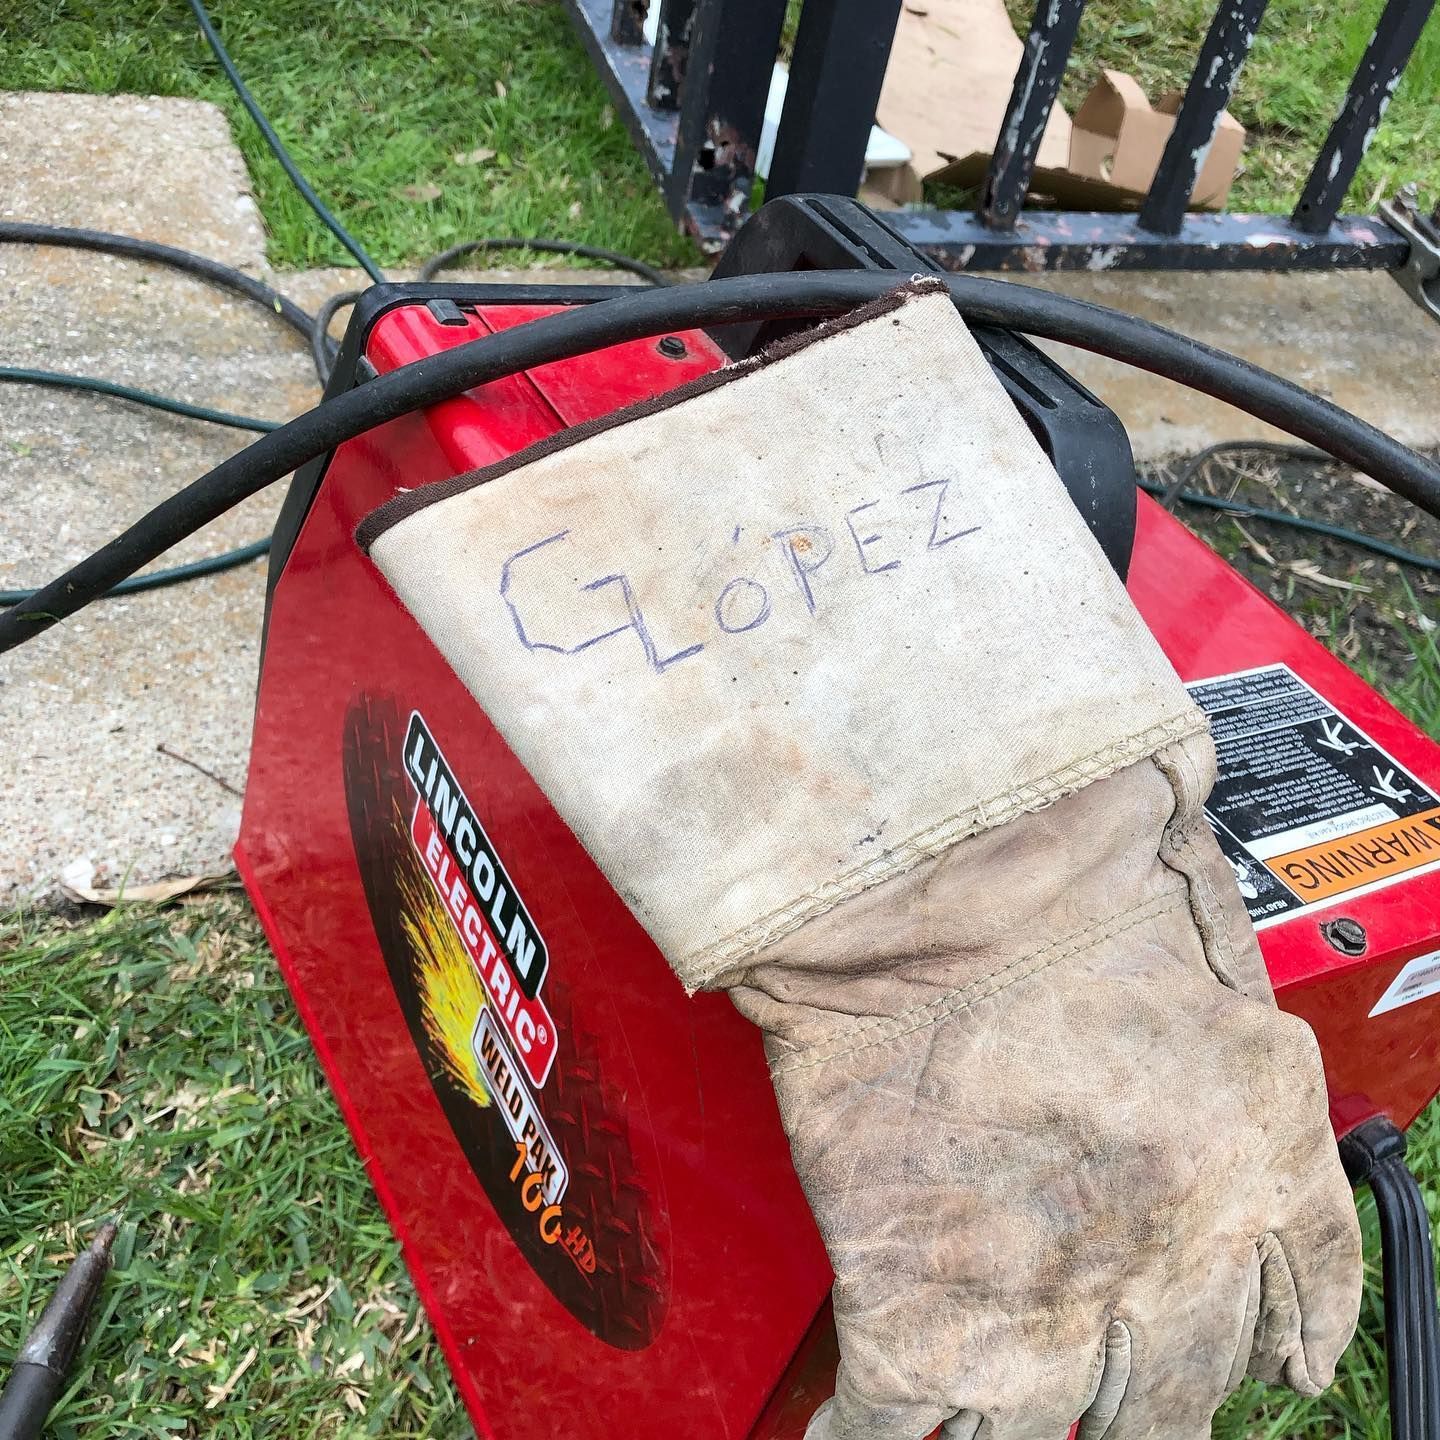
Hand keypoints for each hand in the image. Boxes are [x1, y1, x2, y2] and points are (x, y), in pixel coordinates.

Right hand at [728, 738, 1360, 1439]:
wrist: (944, 885)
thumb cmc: (1069, 867)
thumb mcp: (1201, 919)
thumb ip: (1216, 1004)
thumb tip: (1197, 1019)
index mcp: (1258, 1159)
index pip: (1310, 1297)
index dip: (1290, 1339)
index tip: (1278, 1364)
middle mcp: (1174, 1259)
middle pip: (1182, 1390)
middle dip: (1150, 1390)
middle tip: (1107, 1367)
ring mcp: (1047, 1308)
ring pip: (1057, 1432)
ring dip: (1031, 1422)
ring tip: (1000, 1397)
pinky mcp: (917, 1313)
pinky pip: (893, 1426)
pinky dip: (865, 1438)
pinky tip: (852, 1431)